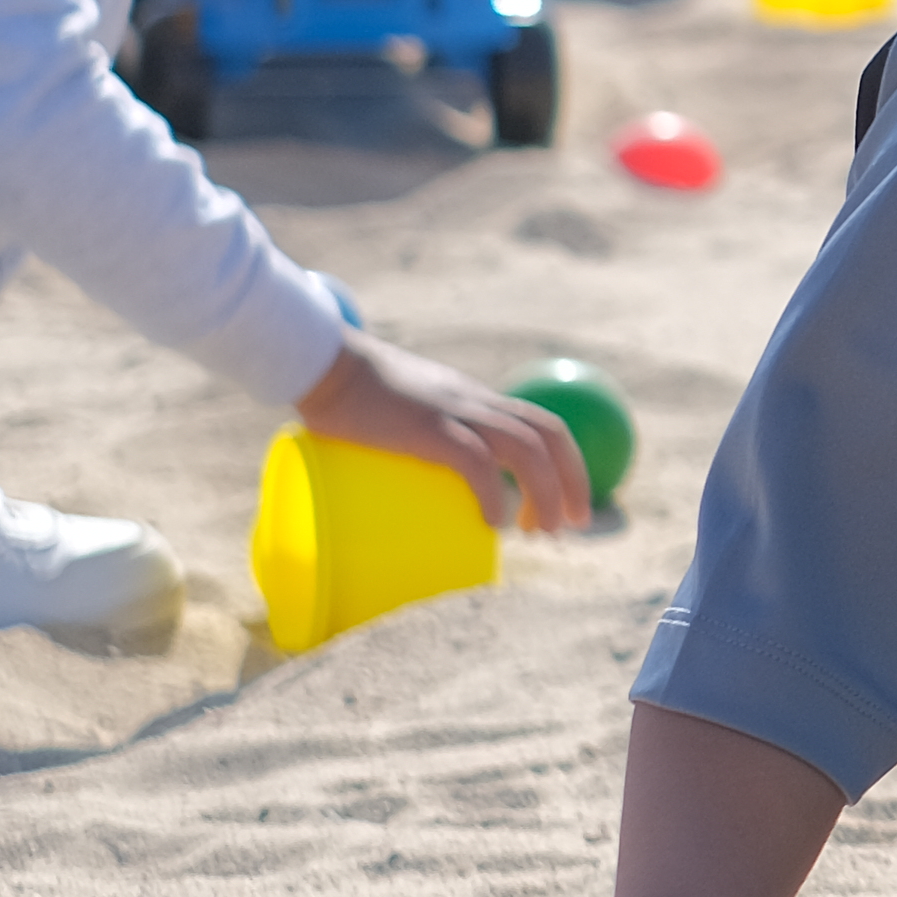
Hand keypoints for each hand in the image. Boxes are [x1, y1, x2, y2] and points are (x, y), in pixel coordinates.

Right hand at [300, 331, 593, 531]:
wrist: (323, 363)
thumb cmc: (353, 396)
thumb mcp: (407, 415)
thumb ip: (425, 440)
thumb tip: (428, 492)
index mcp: (479, 400)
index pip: (545, 425)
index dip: (569, 464)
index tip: (571, 505)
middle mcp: (478, 402)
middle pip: (549, 437)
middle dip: (573, 483)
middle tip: (572, 527)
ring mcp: (455, 412)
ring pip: (525, 450)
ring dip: (544, 494)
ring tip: (543, 533)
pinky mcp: (428, 426)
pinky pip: (475, 460)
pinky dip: (492, 493)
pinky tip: (494, 523)